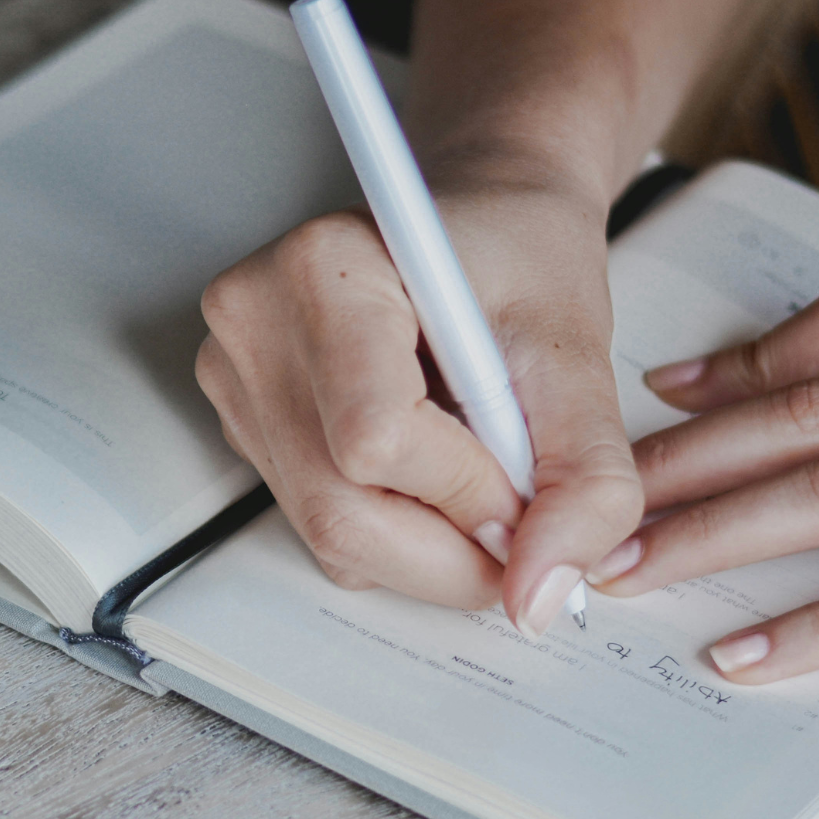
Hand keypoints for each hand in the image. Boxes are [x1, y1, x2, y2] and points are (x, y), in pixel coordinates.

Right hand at [196, 174, 641, 633]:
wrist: (488, 224)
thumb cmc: (522, 257)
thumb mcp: (579, 355)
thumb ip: (582, 479)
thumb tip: (541, 595)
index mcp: (322, 268)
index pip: (377, 437)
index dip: (470, 492)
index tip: (532, 483)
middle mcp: (253, 321)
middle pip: (340, 508)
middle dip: (454, 546)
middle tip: (525, 515)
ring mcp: (236, 377)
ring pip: (330, 533)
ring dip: (431, 542)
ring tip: (481, 466)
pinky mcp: (245, 423)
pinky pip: (320, 527)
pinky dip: (397, 528)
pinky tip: (432, 466)